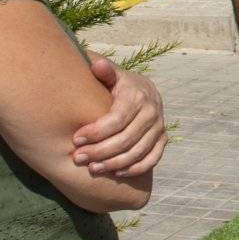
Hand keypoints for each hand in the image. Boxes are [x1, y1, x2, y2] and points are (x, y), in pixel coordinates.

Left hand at [74, 57, 166, 178]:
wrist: (143, 90)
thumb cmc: (118, 85)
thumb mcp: (112, 75)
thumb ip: (104, 71)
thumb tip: (97, 66)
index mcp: (138, 96)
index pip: (117, 119)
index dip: (96, 132)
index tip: (76, 139)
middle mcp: (152, 112)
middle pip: (126, 139)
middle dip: (100, 151)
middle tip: (78, 158)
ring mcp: (159, 127)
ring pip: (137, 152)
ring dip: (114, 164)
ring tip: (92, 168)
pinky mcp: (163, 139)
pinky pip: (152, 159)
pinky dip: (135, 169)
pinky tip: (116, 174)